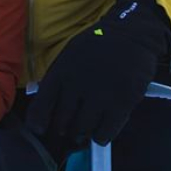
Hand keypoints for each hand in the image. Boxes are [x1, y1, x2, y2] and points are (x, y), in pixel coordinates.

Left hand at [26, 0, 170, 145]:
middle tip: (69, 129)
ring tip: (86, 128)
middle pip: (61, 123)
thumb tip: (46, 106)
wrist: (132, 35)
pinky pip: (104, 134)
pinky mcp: (121, 104)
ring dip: (82, 134)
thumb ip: (58, 79)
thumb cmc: (98, 45)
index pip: (42, 106)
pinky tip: (102, 128)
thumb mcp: (70, 55)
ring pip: (82, 131)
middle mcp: (78, 85)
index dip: (38, 122)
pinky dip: (100, 136)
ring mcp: (100, 96)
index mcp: (61, 72)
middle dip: (63, 130)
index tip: (41, 129)